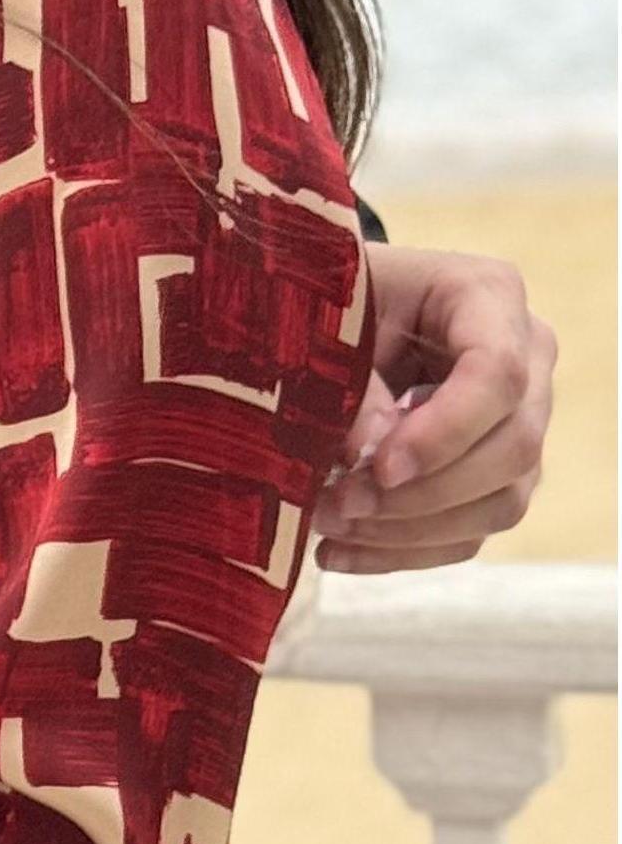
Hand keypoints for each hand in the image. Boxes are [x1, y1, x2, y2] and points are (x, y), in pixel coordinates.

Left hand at [315, 242, 555, 571]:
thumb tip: (368, 458)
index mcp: (486, 295)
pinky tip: (340, 552)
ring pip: (501, 501)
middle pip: (511, 448)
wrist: (321, 300)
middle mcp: (524, 357)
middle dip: (424, 491)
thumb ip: (347, 377)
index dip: (445, 432)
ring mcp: (518, 418)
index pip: (496, 375)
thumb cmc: (319, 290)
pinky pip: (472, 528)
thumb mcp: (320, 313)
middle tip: (339, 505)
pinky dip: (405, 548)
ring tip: (330, 524)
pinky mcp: (494, 469)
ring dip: (412, 528)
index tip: (379, 468)